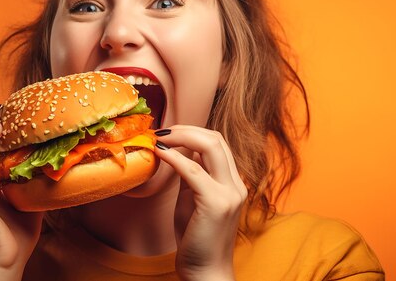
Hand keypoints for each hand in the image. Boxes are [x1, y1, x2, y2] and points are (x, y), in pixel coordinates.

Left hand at [154, 126, 247, 280]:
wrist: (205, 272)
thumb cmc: (196, 238)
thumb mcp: (193, 199)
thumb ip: (191, 175)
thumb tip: (178, 151)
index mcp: (232, 182)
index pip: (217, 142)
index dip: (192, 132)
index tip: (168, 133)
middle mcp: (236, 184)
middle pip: (216, 138)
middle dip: (186, 129)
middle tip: (161, 132)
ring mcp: (229, 192)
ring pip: (210, 145)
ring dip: (181, 137)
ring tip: (159, 138)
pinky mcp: (216, 203)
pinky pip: (193, 169)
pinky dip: (174, 157)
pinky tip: (160, 154)